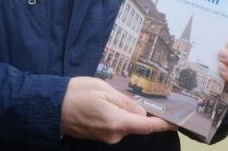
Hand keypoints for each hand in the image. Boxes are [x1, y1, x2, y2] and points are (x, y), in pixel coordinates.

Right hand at [60, 76, 175, 143]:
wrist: (49, 107)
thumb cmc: (75, 93)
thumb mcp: (103, 89)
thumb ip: (125, 101)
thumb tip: (141, 110)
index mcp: (117, 122)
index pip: (147, 126)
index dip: (164, 124)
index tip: (177, 121)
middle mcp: (114, 135)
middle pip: (136, 124)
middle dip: (141, 112)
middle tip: (136, 94)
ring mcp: (105, 138)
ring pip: (125, 125)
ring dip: (126, 112)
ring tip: (111, 95)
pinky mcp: (99, 137)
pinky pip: (115, 126)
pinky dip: (117, 116)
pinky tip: (105, 103)